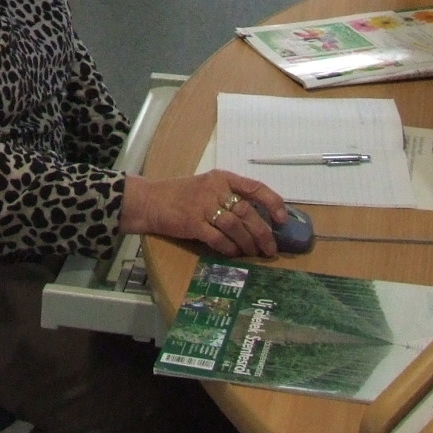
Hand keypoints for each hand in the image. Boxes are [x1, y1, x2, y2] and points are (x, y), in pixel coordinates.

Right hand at [120, 170, 287, 258]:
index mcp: (222, 178)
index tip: (282, 219)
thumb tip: (259, 218)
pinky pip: (218, 239)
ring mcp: (203, 206)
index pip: (255, 187)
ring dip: (248, 243)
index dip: (273, 203)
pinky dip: (229, 248)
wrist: (150, 201)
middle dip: (263, 233)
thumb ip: (230, 197)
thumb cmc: (181, 195)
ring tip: (254, 253)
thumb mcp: (208, 187)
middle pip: (248, 212)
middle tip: (271, 248)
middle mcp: (215, 189)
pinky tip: (234, 254)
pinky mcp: (192, 224)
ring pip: (236, 227)